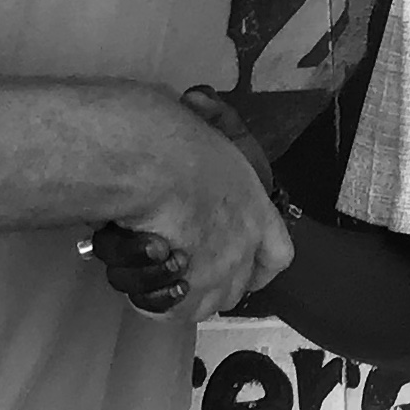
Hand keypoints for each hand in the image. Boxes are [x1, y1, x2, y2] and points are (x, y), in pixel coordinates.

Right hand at [90, 88, 290, 322]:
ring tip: (148, 262)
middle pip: (236, 289)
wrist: (150, 159)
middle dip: (209, 282)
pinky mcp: (184, 290)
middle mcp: (244, 245)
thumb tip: (198, 99)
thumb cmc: (169, 130)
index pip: (277, 255)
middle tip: (174, 259)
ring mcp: (217, 272)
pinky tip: (132, 269)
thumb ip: (209, 116)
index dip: (257, 263)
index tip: (234, 257)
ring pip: (200, 304)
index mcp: (256, 206)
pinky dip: (147, 297)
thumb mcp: (202, 117)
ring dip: (173, 291)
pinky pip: (167, 311)